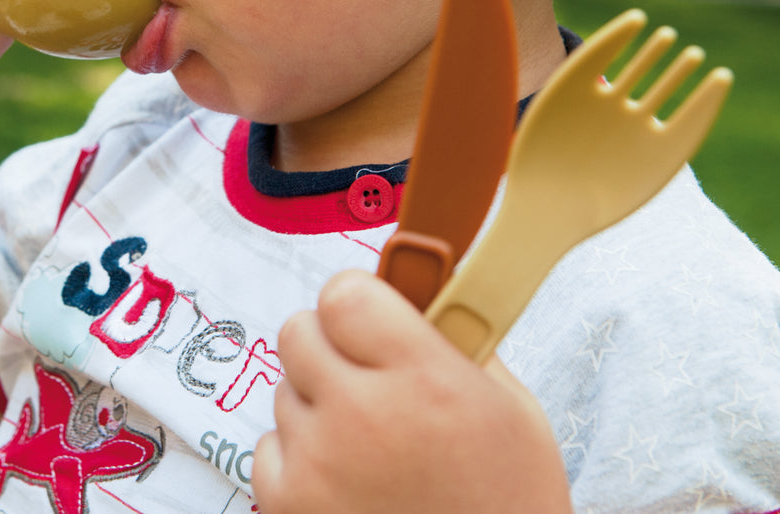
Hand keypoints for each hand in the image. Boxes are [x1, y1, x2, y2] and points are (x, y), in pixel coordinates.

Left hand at [252, 269, 571, 513]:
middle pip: (297, 332)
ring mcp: (318, 462)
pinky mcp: (289, 503)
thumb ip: (457, 340)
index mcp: (424, 378)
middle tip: (364, 374)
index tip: (372, 318)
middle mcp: (362, 414)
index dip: (356, 301)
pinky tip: (346, 478)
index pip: (343, 294)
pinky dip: (298, 457)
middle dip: (329, 344)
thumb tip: (420, 286)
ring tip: (370, 444)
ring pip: (285, 390)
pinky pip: (268, 445)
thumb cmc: (507, 498)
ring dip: (317, 405)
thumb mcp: (511, 408)